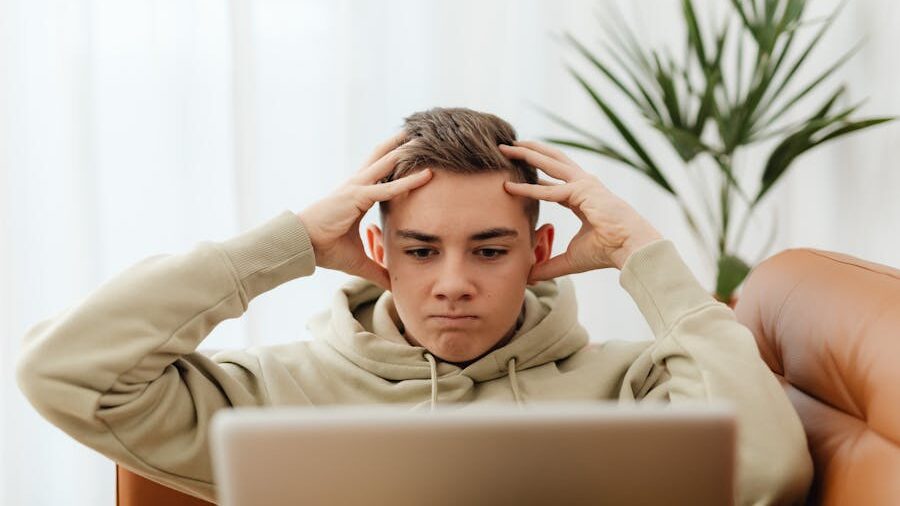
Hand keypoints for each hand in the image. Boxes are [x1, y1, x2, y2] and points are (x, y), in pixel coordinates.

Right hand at [297, 133, 432, 289]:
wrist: (302, 246)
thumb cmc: (325, 249)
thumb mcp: (359, 261)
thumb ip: (378, 270)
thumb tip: (393, 285)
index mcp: (359, 194)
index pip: (384, 173)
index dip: (399, 162)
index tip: (417, 153)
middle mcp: (358, 185)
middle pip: (384, 157)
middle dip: (402, 143)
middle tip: (423, 130)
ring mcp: (357, 188)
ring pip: (387, 163)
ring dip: (407, 150)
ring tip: (426, 137)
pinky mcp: (356, 197)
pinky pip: (386, 188)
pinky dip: (407, 182)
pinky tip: (426, 175)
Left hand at [499, 140, 662, 278]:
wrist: (629, 249)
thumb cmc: (607, 252)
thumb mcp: (570, 259)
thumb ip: (548, 266)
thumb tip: (528, 277)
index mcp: (583, 198)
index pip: (555, 184)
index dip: (535, 179)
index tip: (515, 175)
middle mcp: (584, 186)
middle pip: (552, 163)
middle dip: (529, 153)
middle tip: (507, 147)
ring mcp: (585, 184)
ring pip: (550, 163)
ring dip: (527, 154)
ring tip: (507, 148)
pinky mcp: (583, 191)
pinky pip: (549, 190)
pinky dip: (529, 189)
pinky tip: (509, 187)